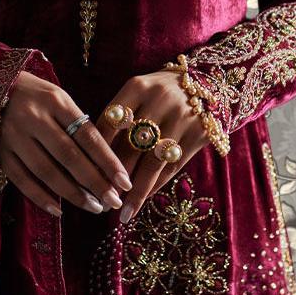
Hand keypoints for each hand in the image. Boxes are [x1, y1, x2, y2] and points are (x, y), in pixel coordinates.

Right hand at [0, 71, 133, 216]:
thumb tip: (103, 166)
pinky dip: (40, 197)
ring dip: (72, 194)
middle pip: (69, 156)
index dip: (107, 161)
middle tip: (113, 201)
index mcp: (55, 101)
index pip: (87, 135)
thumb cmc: (36, 95)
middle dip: (94, 182)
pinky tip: (59, 210)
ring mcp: (14, 135)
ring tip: (94, 207)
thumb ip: (77, 125)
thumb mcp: (59, 98)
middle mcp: (34, 117)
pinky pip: (21, 179)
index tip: (124, 182)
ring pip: (46, 171)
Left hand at [94, 69, 209, 223]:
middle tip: (100, 200)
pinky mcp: (200, 133)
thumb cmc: (160, 93)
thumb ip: (119, 120)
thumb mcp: (139, 94)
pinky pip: (173, 167)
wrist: (210, 82)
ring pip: (152, 162)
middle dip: (113, 178)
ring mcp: (182, 117)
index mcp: (137, 86)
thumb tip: (92, 161)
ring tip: (122, 212)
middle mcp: (159, 99)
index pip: (108, 123)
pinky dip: (156, 185)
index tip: (85, 176)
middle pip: (129, 146)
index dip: (95, 153)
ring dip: (135, 191)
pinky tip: (143, 199)